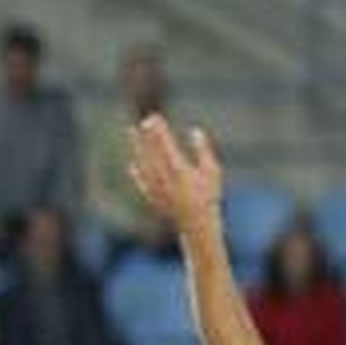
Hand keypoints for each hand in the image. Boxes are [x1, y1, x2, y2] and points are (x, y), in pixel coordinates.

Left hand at [128, 114, 223, 231]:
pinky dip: (137, 172)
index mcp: (179, 169)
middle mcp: (164, 177)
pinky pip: (141, 181)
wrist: (198, 226)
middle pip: (152, 150)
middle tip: (145, 121)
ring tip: (132, 132)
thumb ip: (203, 150)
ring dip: (137, 146)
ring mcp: (156, 187)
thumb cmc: (209, 197)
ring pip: (143, 162)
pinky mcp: (153, 198)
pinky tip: (134, 165)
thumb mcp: (212, 172)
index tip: (154, 118)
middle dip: (148, 134)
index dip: (158, 129)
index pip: (164, 143)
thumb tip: (196, 131)